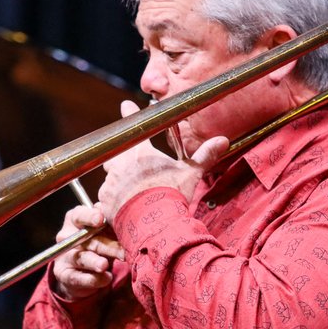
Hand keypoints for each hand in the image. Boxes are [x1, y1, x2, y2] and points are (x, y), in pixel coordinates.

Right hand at [49, 205, 124, 300]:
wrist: (84, 272)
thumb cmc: (99, 243)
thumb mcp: (106, 231)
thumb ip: (112, 225)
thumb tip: (127, 221)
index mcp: (75, 219)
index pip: (79, 215)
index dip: (90, 217)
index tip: (101, 219)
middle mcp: (66, 236)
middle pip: (85, 239)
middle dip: (106, 245)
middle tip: (122, 252)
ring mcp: (64, 256)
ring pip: (81, 258)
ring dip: (94, 262)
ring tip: (104, 265)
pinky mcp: (64, 275)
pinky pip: (78, 278)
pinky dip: (94, 279)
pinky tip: (106, 278)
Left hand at [96, 100, 228, 220]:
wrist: (155, 223)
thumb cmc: (172, 195)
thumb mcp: (190, 174)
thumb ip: (204, 156)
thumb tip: (223, 140)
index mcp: (140, 153)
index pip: (133, 125)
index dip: (129, 113)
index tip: (126, 105)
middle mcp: (120, 164)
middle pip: (116, 152)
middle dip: (121, 155)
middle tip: (132, 165)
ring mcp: (110, 182)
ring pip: (111, 176)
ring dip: (118, 181)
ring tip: (131, 192)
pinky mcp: (104, 200)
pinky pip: (105, 197)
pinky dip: (113, 200)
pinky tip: (124, 206)